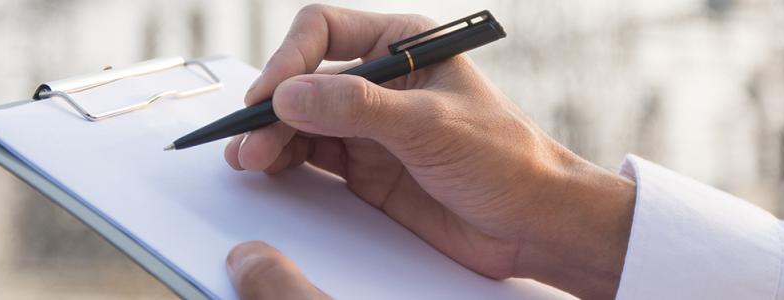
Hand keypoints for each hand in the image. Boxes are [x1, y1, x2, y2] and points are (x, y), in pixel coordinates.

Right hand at [225, 5, 635, 298]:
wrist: (534, 224)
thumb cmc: (507, 160)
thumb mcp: (432, 125)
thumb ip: (359, 108)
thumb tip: (289, 94)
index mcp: (405, 45)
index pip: (324, 31)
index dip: (289, 59)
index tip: (271, 96)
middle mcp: (382, 80)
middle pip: (303, 78)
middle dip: (271, 107)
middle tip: (249, 141)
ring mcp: (371, 126)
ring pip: (300, 120)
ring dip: (270, 137)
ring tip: (248, 160)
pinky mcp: (366, 168)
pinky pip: (311, 156)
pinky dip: (284, 161)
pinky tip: (268, 169)